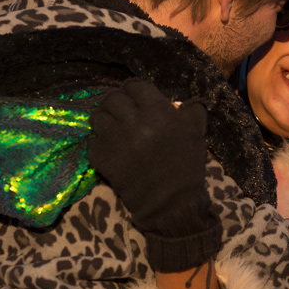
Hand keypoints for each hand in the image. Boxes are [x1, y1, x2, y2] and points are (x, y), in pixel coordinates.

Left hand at [88, 80, 220, 271]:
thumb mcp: (196, 132)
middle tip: (121, 112)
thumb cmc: (185, 165)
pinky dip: (98, 143)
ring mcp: (114, 138)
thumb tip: (179, 101)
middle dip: (117, 103)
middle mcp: (132, 120)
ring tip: (111, 127)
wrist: (171, 202)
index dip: (134, 90)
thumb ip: (191, 110)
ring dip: (104, 120)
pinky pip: (92, 142)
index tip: (135, 98)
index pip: (135, 86)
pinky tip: (107, 148)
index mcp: (156, 110)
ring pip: (97, 116)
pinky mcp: (102, 157)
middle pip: (113, 98)